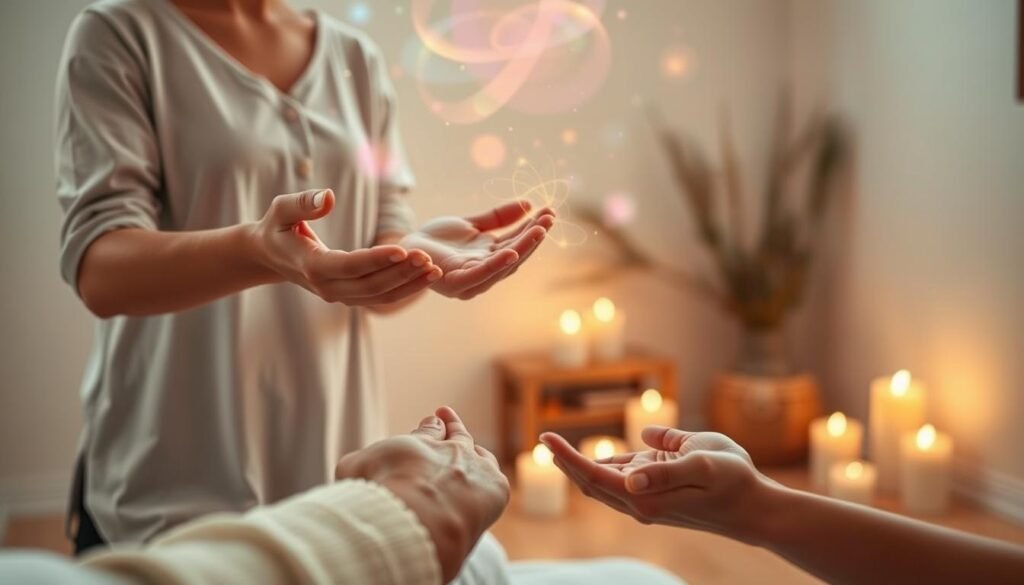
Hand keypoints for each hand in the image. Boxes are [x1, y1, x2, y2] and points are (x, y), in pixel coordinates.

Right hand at [249, 189, 442, 304]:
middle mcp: (327, 287)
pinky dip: (405, 290)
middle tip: (429, 258)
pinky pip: (381, 298)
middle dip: (402, 273)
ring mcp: (339, 296)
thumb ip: (303, 203)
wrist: (271, 255)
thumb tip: (329, 197)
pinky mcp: (350, 297)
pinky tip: (426, 278)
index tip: (403, 249)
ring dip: (409, 285)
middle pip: (370, 285)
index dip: (377, 259)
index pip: (350, 265)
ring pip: (379, 296)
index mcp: (312, 266)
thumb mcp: (282, 209)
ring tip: (435, 271)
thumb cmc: (278, 227)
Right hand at [335, 407, 509, 581]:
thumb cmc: (379, 495)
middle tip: (444, 414)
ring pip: (480, 455)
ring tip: (473, 450)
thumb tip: (358, 464)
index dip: (430, 428)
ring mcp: (476, 468)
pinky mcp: (496, 489)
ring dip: (475, 453)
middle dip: (450, 425)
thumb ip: (358, 462)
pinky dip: (489, 478)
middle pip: (456, 435)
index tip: (432, 421)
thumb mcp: (355, 468)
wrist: (417, 519)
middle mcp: (450, 451)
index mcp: (419, 445)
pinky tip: (486, 480)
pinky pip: (495, 478)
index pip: (429, 431)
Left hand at [399, 201, 555, 299]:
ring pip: (503, 265)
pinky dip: (496, 265)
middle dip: (533, 237)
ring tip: (539, 229)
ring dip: (523, 248)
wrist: (405, 246)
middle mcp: (485, 274)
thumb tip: (528, 204)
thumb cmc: (437, 238)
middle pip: (515, 256)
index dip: (533, 230)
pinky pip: (480, 274)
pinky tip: (510, 251)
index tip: (548, 212)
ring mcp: (472, 282)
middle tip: (549, 219)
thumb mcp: (473, 224)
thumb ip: (498, 217)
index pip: (517, 245)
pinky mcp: (455, 285)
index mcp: (490, 260)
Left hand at [541, 426, 770, 542]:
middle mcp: (640, 503)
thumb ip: (665, 467)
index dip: (567, 456)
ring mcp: (648, 501)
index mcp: (645, 496)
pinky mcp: (658, 497)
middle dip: (566, 461)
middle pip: (591, 482)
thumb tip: (630, 476)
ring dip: (581, 467)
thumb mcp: (702, 464)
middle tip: (545, 438)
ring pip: (604, 484)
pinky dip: (606, 469)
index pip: (593, 476)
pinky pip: (623, 482)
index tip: (545, 437)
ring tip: (559, 447)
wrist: (756, 510)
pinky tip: (600, 458)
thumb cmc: (733, 481)